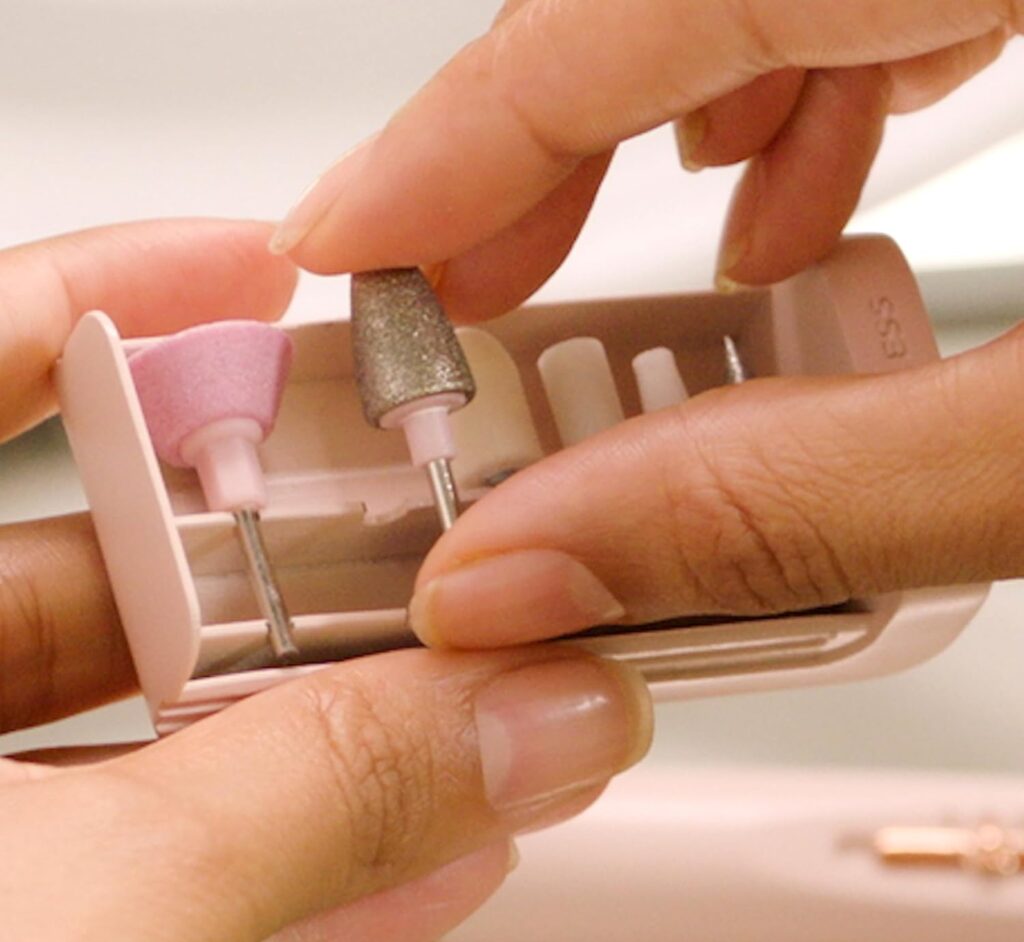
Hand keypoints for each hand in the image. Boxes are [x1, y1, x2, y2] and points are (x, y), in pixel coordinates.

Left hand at [0, 222, 651, 941]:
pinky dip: (274, 869)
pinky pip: (137, 886)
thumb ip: (322, 798)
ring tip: (464, 707)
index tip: (252, 265)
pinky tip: (404, 858)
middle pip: (78, 573)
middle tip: (415, 531)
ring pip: (128, 750)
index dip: (108, 292)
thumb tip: (527, 711)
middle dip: (278, 562)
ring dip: (314, 734)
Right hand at [263, 1, 1022, 649]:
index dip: (460, 127)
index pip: (633, 3)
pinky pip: (852, 2)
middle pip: (662, 1)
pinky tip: (782, 220)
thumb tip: (533, 571)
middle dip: (538, 159)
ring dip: (657, 148)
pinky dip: (785, 113)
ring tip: (614, 291)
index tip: (347, 243)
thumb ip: (799, 507)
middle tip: (464, 301)